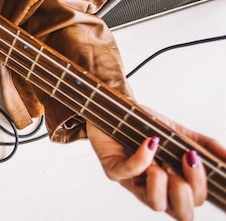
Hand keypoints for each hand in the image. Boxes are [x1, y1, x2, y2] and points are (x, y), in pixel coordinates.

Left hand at [87, 119, 225, 219]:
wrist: (114, 108)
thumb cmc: (144, 126)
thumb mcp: (179, 133)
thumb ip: (205, 146)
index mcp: (174, 183)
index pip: (196, 201)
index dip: (202, 188)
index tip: (197, 161)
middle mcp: (155, 188)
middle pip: (182, 213)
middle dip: (187, 192)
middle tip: (183, 163)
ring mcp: (133, 182)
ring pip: (155, 204)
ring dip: (163, 181)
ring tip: (161, 160)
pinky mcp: (113, 170)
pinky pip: (128, 174)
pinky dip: (142, 159)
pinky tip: (150, 143)